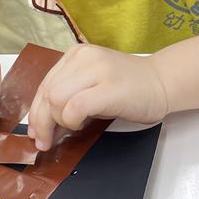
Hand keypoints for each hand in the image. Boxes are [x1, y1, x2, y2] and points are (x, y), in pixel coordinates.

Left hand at [27, 46, 168, 150]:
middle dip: (42, 123)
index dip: (36, 113)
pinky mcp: (109, 87)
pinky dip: (73, 121)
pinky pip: (75, 107)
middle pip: (47, 93)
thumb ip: (68, 95)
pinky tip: (83, 124)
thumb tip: (41, 124)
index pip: (44, 85)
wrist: (163, 82)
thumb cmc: (128, 89)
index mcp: (76, 55)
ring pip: (56, 99)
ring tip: (76, 126)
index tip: (37, 134)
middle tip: (46, 142)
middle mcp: (83, 58)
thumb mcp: (92, 85)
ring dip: (60, 121)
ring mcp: (97, 70)